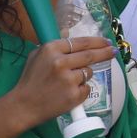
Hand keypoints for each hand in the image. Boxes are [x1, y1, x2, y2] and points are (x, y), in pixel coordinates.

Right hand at [0, 36, 118, 130]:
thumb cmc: (30, 80)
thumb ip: (54, 44)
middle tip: (113, 51)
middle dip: (105, 52)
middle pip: (90, 55)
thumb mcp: (36, 56)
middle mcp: (61, 62)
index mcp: (51, 49)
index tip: (106, 42)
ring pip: (88, 72)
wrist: (23, 106)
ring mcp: (69, 79)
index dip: (97, 41)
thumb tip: (68, 31)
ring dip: (84, 74)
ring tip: (70, 81)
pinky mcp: (74, 95)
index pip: (81, 42)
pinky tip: (68, 92)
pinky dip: (81, 89)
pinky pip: (86, 88)